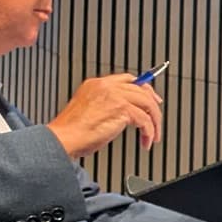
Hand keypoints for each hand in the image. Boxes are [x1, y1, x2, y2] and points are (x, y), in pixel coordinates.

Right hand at [47, 74, 163, 155]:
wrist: (63, 137)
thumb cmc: (71, 131)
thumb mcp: (88, 110)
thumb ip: (105, 105)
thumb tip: (125, 113)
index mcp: (96, 84)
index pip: (127, 80)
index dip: (143, 89)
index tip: (152, 99)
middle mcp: (106, 86)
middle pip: (141, 89)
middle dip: (154, 105)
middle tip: (158, 119)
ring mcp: (114, 96)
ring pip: (147, 104)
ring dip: (154, 122)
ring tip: (153, 136)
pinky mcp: (121, 108)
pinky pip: (145, 119)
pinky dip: (149, 133)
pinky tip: (146, 141)